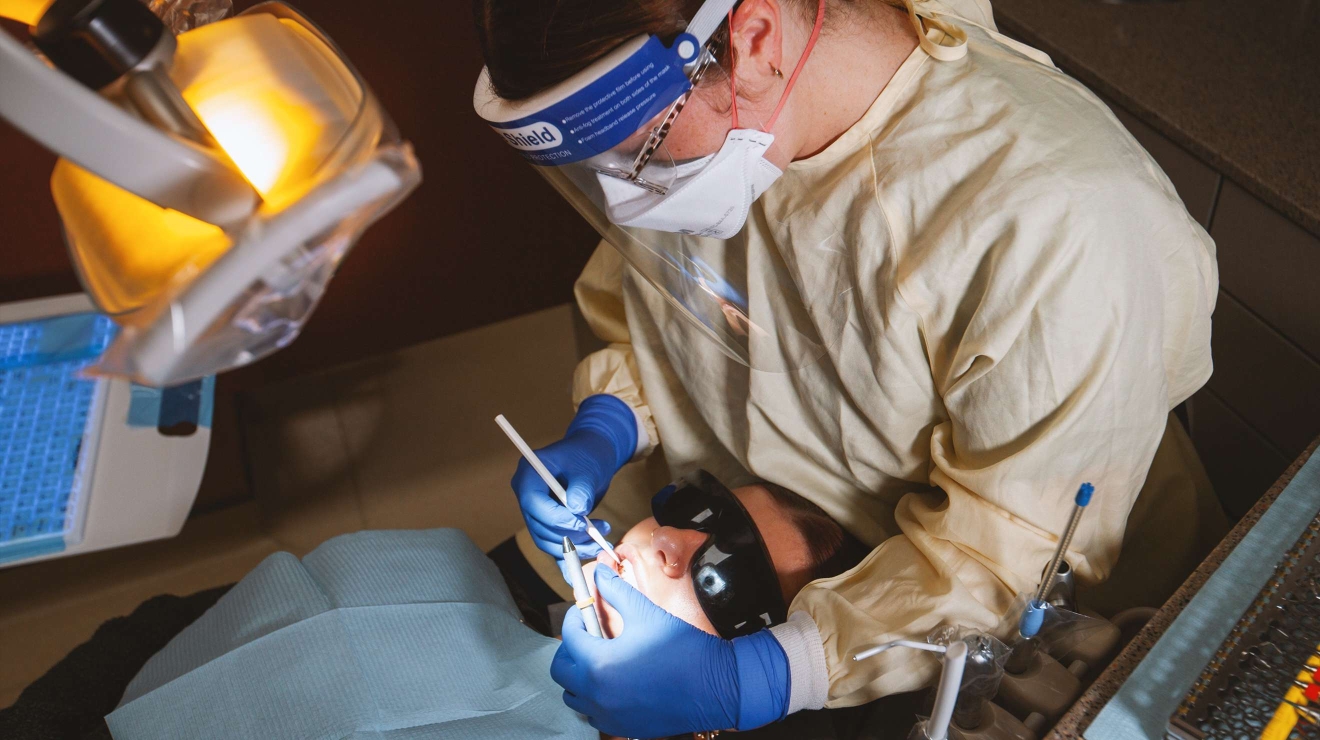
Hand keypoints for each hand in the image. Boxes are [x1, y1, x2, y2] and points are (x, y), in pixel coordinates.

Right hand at [510, 395, 637, 559]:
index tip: (581, 524)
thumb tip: (577, 511)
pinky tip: (587, 558)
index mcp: (529, 475)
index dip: (556, 518)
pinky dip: (571, 554)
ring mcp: (536, 512)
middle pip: (540, 526)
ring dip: (574, 547)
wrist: (592, 457)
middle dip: (569, 536)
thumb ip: (582, 488)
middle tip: (597, 536)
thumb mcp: (588, 467)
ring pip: (547, 540)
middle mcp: (527, 496)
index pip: (534, 503)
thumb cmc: (588, 455)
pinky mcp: (548, 524)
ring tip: (601, 541)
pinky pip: (555, 545)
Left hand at [550, 567, 789, 737]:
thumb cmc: (683, 649)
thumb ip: (616, 591)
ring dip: (579, 675)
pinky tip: (616, 680)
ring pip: (574, 695)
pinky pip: (594, 712)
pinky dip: (595, 696)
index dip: (574, 616)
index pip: (569, 636)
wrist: (717, 686)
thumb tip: (600, 573)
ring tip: (601, 656)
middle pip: (561, 670)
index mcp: (599, 664)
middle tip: (589, 632)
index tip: (585, 608)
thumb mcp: (646, 613)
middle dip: (571, 647)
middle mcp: (597, 695)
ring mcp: (609, 715)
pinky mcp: (623, 727)